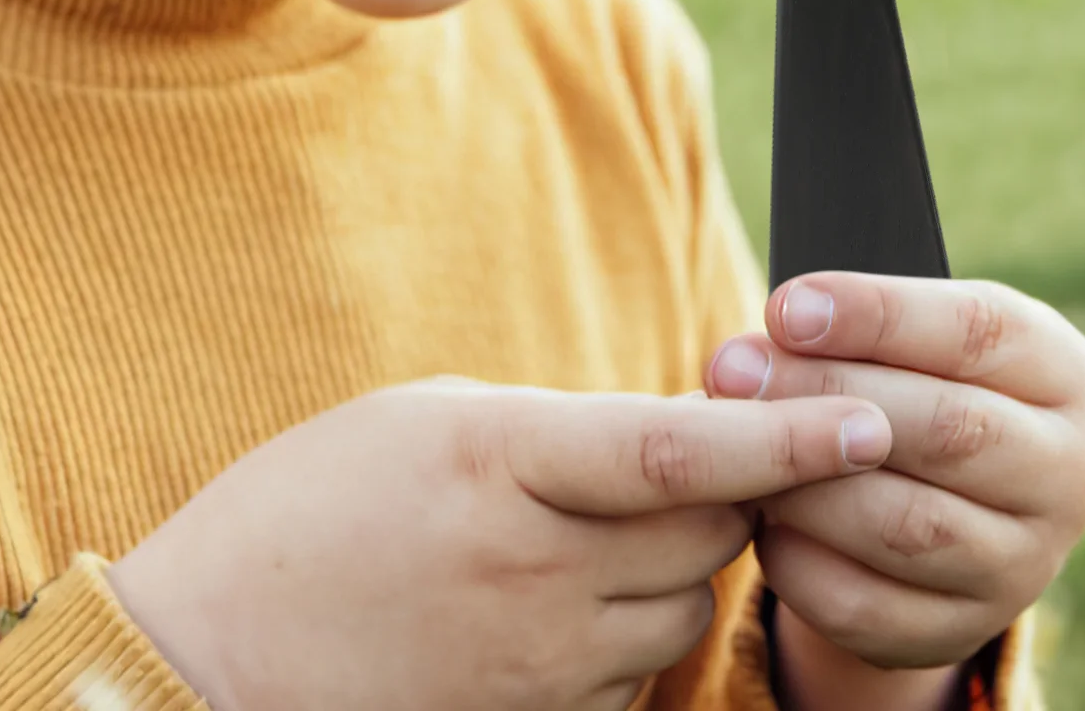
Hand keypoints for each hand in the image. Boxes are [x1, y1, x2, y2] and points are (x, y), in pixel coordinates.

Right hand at [106, 375, 893, 710]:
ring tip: (596, 527)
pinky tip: (561, 596)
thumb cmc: (316, 506)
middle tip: (703, 449)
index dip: (786, 436)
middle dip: (735, 486)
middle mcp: (536, 571)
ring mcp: (536, 662)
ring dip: (680, 557)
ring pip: (682, 600)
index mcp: (506, 464)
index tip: (871, 416)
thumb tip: (666, 438)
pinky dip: (628, 622)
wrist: (212, 656)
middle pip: (709, 527)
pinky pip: (633, 667)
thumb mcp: (436, 422)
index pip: (680, 450)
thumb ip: (559, 432)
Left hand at [704, 273, 1084, 673]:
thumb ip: (867, 324)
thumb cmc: (921, 379)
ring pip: (909, 525)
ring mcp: (1024, 563)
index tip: (787, 307)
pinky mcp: (961, 630)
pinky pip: (870, 607)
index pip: (977, 330)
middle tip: (731, 369)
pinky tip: (755, 517)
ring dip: (806, 482)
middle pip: (946, 428)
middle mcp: (1066, 471)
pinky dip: (801, 562)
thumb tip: (777, 327)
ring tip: (734, 444)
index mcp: (1062, 371)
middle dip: (826, 393)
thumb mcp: (920, 336)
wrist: (951, 497)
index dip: (878, 315)